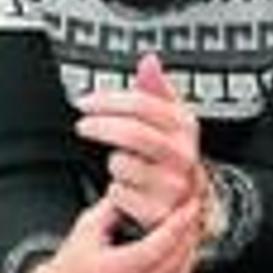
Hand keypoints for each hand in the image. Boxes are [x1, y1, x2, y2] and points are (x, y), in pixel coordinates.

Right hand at [31, 196, 197, 272]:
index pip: (151, 250)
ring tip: (190, 239)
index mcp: (104, 271)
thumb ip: (115, 209)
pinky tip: (180, 264)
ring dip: (188, 260)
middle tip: (194, 220)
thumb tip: (142, 191)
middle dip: (186, 240)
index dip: (175, 229)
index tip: (189, 210)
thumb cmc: (71, 263)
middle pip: (168, 267)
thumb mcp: (85, 228)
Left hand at [75, 53, 206, 243]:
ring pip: (124, 164)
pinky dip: (115, 190)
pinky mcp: (158, 212)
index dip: (110, 101)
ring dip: (112, 162)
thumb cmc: (171, 155)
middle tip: (83, 125)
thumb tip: (149, 61)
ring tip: (120, 162)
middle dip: (102, 127)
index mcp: (185, 127)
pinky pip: (120, 194)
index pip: (146, 105)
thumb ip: (156, 90)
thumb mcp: (169, 121)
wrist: (189, 202)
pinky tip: (124, 186)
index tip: (86, 102)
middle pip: (134, 135)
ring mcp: (173, 185)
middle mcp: (183, 156)